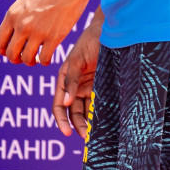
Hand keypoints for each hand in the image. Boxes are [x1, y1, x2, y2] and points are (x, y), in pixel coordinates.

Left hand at [0, 0, 91, 65]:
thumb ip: (20, 13)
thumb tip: (17, 25)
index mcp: (12, 14)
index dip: (3, 51)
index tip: (11, 52)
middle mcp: (22, 25)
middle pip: (11, 54)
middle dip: (16, 59)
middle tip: (24, 57)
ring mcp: (37, 32)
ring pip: (27, 59)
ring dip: (31, 61)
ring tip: (37, 58)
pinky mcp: (54, 37)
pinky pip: (45, 58)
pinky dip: (45, 61)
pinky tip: (48, 56)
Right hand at [55, 11, 102, 136]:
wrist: (111, 32)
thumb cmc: (90, 41)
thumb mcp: (78, 60)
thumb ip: (71, 80)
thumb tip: (65, 103)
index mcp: (64, 79)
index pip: (58, 105)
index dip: (61, 120)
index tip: (66, 133)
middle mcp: (74, 86)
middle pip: (72, 112)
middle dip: (77, 125)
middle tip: (86, 137)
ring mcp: (88, 87)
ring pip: (85, 110)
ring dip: (88, 123)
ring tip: (95, 135)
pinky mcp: (101, 87)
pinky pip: (97, 104)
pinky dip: (98, 114)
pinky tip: (103, 123)